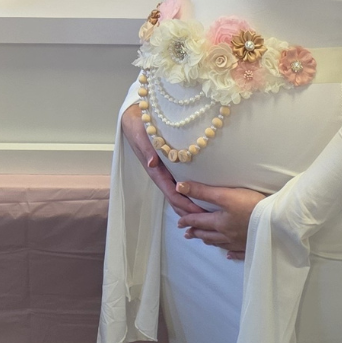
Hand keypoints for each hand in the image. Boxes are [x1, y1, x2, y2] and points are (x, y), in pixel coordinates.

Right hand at [119, 104, 206, 218]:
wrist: (133, 122)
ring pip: (178, 196)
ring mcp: (165, 174)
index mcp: (156, 172)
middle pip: (176, 200)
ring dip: (189, 207)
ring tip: (207, 216)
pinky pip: (179, 187)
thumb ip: (146, 149)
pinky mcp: (169, 169)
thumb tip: (152, 163)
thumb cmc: (138, 128)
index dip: (185, 204)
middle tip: (209, 220)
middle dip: (190, 212)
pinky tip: (200, 199)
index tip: (199, 213)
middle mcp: (161, 176)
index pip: (172, 193)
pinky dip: (188, 197)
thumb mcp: (141, 136)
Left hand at [173, 180, 264, 257]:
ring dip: (210, 241)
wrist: (276, 220)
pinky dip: (231, 254)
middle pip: (208, 234)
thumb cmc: (250, 204)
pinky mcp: (251, 246)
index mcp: (219, 223)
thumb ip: (202, 191)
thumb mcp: (224, 194)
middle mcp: (227, 235)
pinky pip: (238, 252)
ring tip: (203, 241)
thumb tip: (179, 187)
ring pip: (220, 243)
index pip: (199, 221)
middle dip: (196, 233)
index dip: (188, 221)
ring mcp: (239, 243)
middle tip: (187, 234)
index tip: (179, 222)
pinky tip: (229, 256)